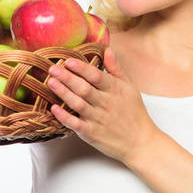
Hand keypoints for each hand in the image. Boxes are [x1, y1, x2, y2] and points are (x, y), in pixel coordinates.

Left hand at [47, 47, 158, 164]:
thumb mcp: (130, 88)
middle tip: (52, 68)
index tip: (68, 60)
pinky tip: (53, 108)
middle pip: (84, 88)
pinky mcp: (92, 134)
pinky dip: (64, 117)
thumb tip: (107, 50)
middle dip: (67, 77)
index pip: (96, 75)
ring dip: (63, 93)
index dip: (81, 68)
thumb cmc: (135, 113)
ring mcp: (98, 119)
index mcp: (115, 90)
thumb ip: (116, 69)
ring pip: (78, 104)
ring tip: (50, 82)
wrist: (141, 143)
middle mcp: (106, 103)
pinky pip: (75, 124)